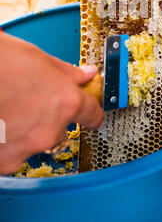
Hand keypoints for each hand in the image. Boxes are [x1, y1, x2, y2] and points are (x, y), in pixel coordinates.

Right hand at [0, 33, 103, 174]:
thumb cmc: (1, 62)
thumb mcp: (38, 59)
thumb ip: (66, 73)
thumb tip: (85, 75)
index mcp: (65, 103)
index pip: (93, 114)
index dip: (93, 112)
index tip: (93, 114)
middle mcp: (50, 131)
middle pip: (61, 128)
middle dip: (50, 117)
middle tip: (29, 100)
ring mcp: (26, 149)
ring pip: (35, 141)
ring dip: (27, 130)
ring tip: (8, 109)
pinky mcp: (3, 162)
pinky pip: (14, 153)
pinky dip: (8, 141)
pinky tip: (1, 122)